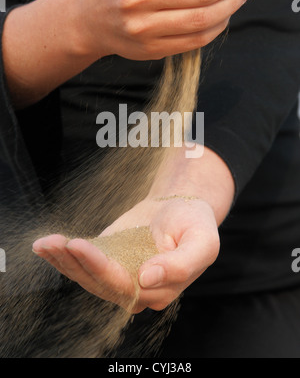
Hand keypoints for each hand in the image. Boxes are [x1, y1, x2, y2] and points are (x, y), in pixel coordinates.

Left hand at [32, 197, 219, 312]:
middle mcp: (135, 289)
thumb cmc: (196, 225)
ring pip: (86, 276)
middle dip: (74, 263)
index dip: (100, 267)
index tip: (80, 245)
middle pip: (99, 283)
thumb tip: (146, 279)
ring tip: (45, 244)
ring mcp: (119, 274)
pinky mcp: (107, 259)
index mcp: (159, 291)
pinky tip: (45, 245)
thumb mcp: (202, 243)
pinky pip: (82, 262)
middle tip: (55, 242)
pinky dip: (62, 255)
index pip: (125, 285)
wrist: (182, 208)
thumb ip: (181, 265)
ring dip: (63, 261)